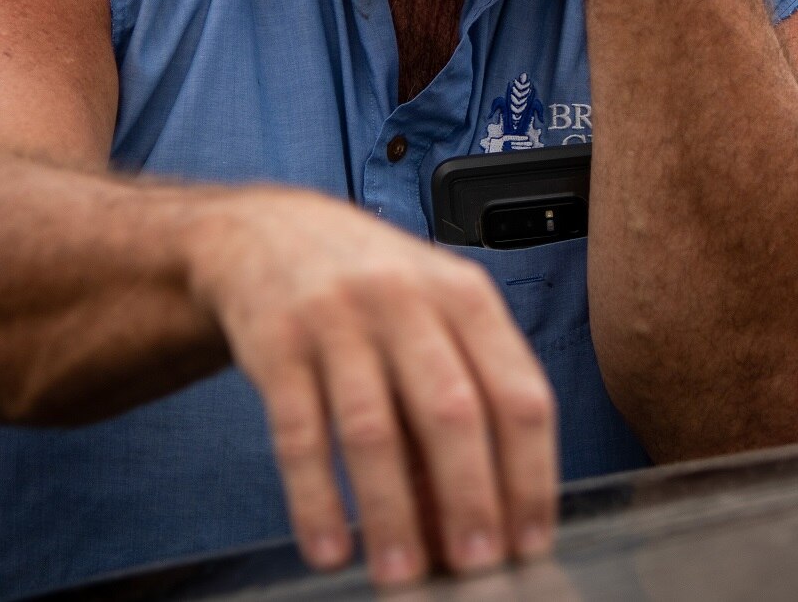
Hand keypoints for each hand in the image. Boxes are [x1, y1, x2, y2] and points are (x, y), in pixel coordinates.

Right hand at [186, 187, 556, 585]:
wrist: (267, 230)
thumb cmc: (371, 282)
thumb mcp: (433, 307)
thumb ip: (463, 390)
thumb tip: (478, 510)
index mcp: (463, 294)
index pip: (518, 392)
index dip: (530, 475)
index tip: (530, 539)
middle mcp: (405, 298)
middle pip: (453, 411)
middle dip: (470, 500)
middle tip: (476, 566)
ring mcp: (337, 317)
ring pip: (374, 430)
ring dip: (392, 514)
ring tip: (403, 574)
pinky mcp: (276, 342)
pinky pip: (299, 433)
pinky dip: (316, 499)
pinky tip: (329, 548)